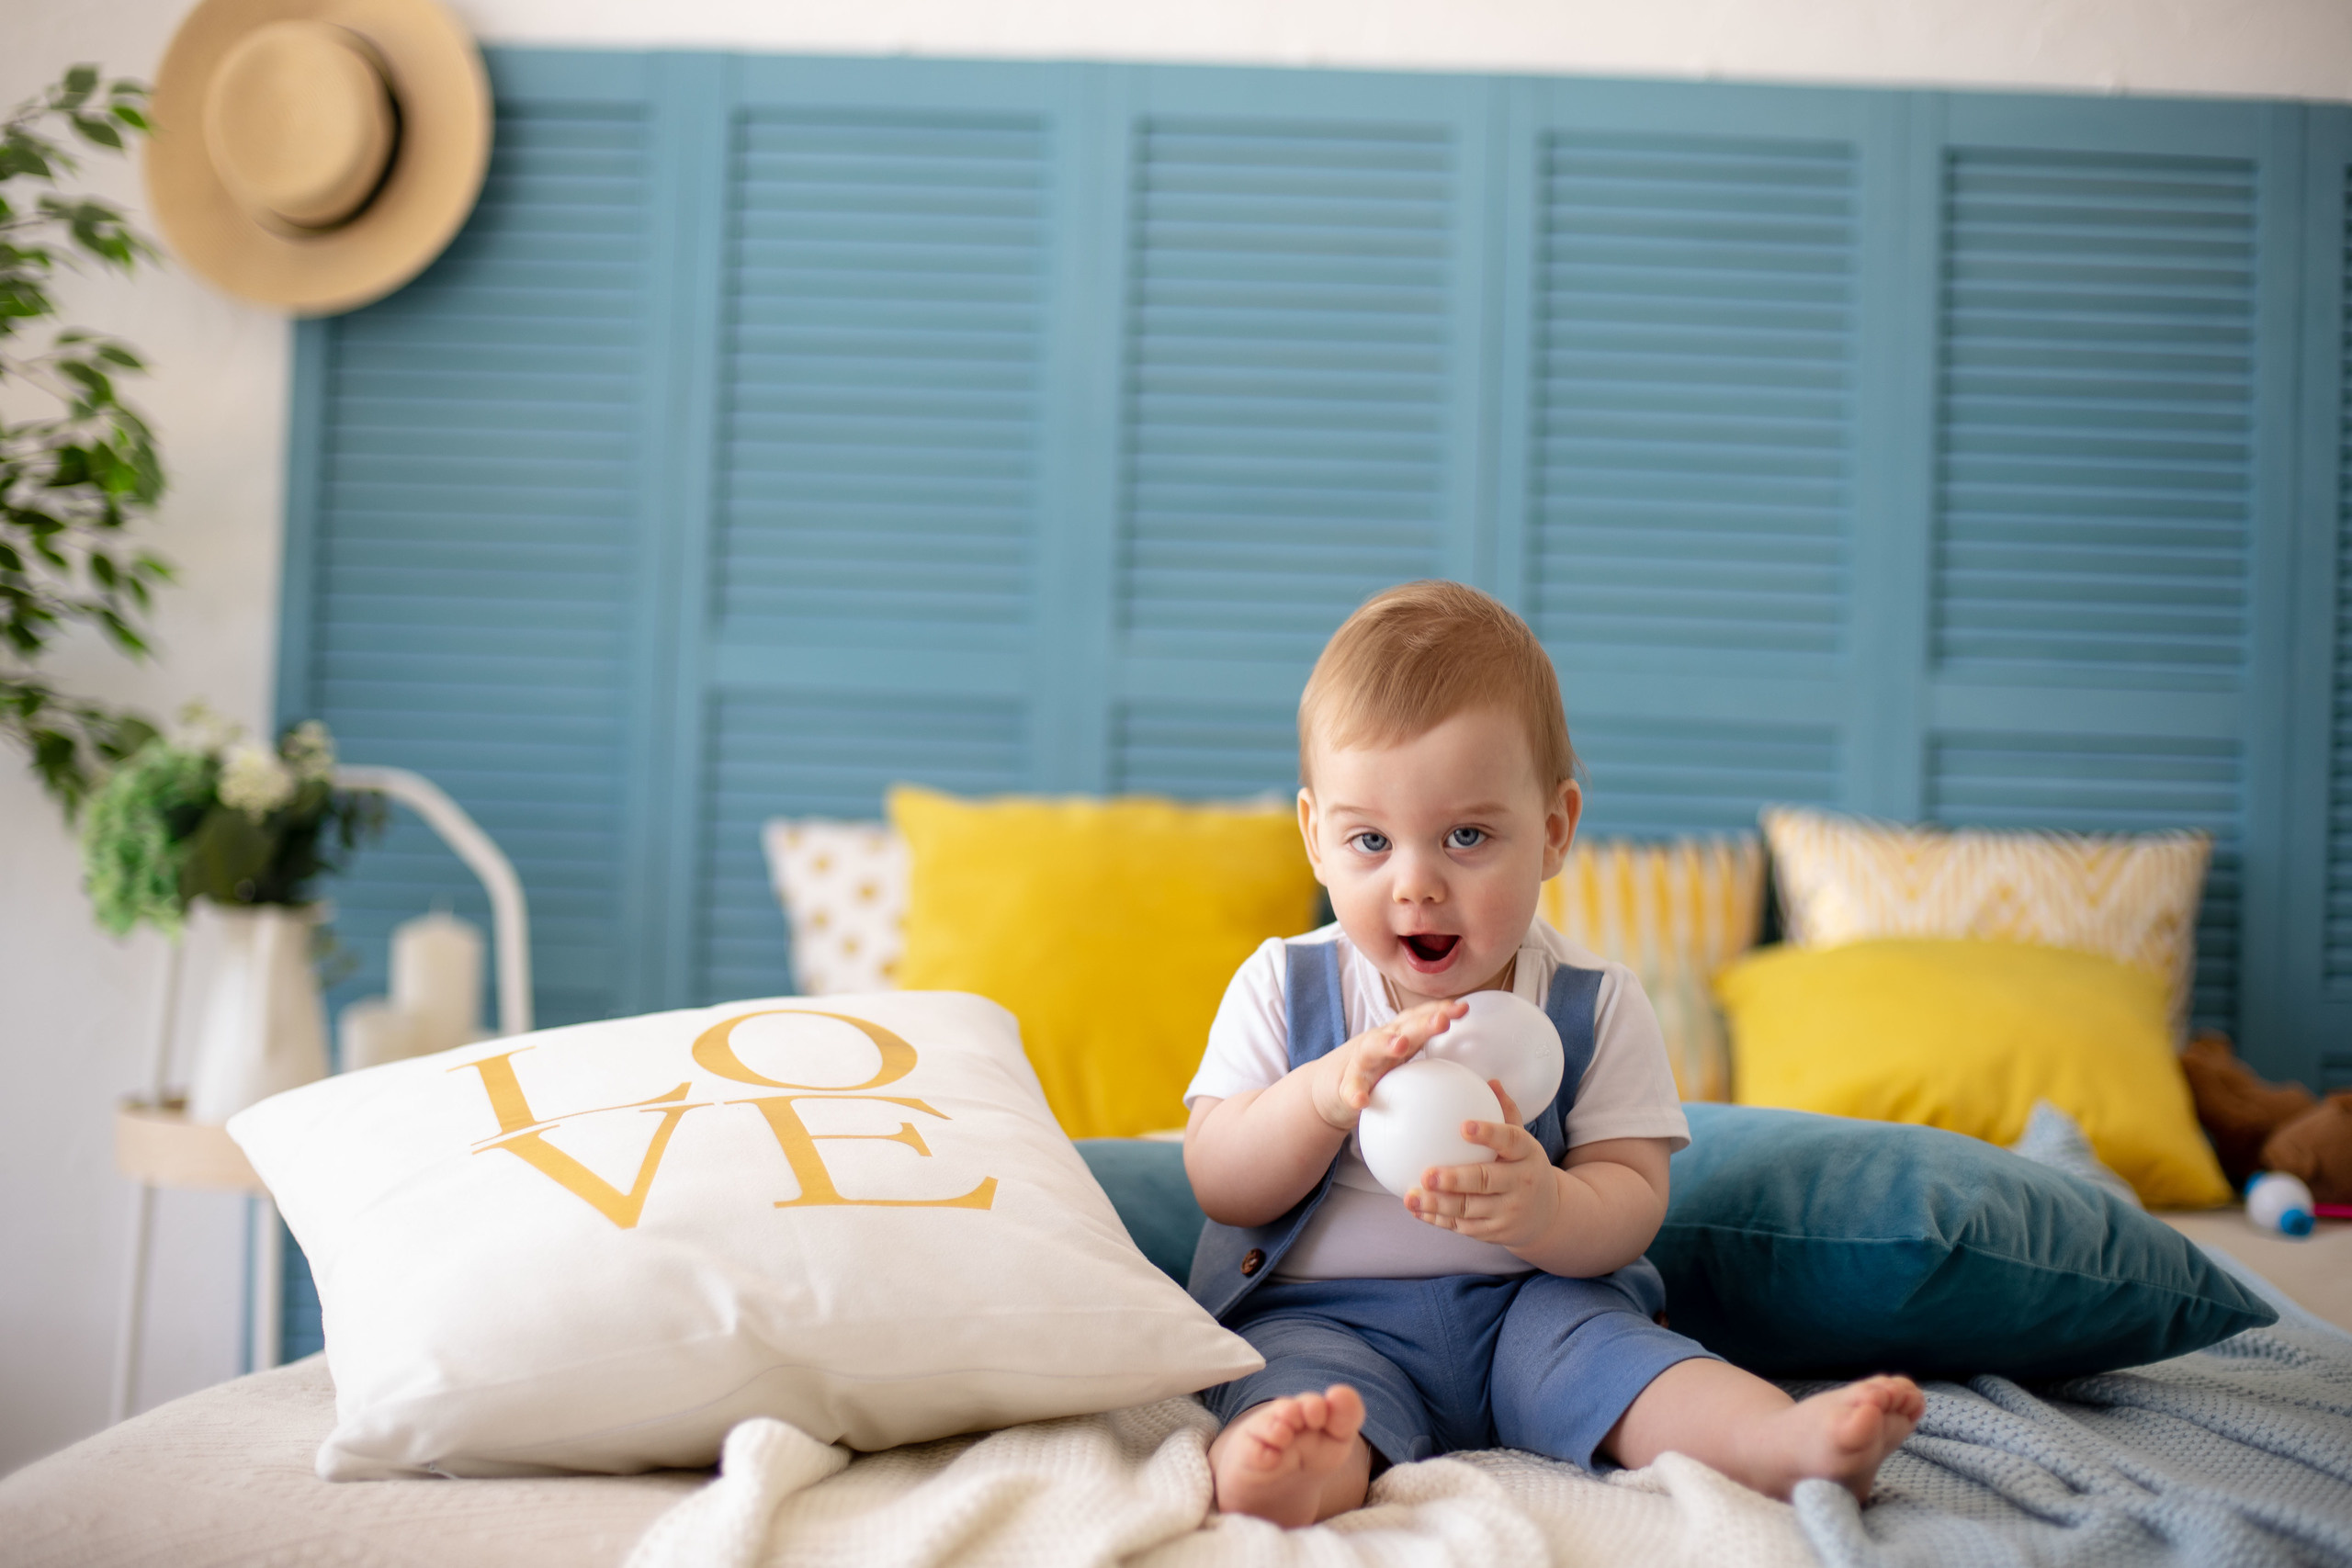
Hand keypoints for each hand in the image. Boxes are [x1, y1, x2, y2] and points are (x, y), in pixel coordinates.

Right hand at [1309, 998, 1465, 1132]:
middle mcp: (1378, 1043)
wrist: (1329, 1089)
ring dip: (1386, 1044)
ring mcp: (1360, 1063)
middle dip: (1422, 1023)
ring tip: (1399, 1045)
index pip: (1420, 1018)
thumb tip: (1474, 1073)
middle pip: (1402, 1028)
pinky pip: (1349, 1089)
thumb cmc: (1375, 1074)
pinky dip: (1355, 1093)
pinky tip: (1360, 1100)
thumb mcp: (1401, 1061)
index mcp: (1397, 1037)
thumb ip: (1428, 1058)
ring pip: (1372, 1049)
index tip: (1462, 1007)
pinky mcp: (1344, 1086)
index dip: (1439, 1009)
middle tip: (1442, 1021)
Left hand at [1404, 1084, 1561, 1250]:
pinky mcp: (1495, 1232)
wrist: (1548, 1215)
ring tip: (1411, 1197)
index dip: (1489, 1133)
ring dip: (1437, 1204)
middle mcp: (1521, 1183)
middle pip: (1486, 1180)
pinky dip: (1439, 1219)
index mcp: (1527, 1154)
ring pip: (1469, 1209)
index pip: (1510, 1140)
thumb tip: (1490, 1081)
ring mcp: (1508, 1211)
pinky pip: (1463, 1226)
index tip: (1463, 1127)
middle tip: (1428, 1174)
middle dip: (1456, 1180)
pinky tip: (1418, 1210)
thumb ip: (1506, 1113)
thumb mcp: (1524, 1142)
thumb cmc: (1524, 1168)